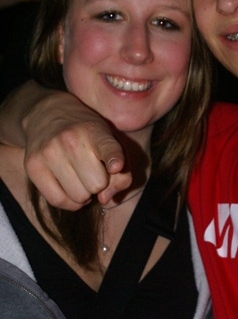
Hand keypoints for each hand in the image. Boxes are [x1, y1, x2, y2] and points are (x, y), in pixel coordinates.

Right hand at [23, 91, 131, 210]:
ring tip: (80, 178)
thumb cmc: (88, 136)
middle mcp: (71, 140)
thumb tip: (104, 199)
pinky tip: (71, 189)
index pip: (108, 148)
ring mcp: (49, 152)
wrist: (48, 116)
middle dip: (99, 183)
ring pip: (78, 196)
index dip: (114, 159)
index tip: (116, 166)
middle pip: (97, 185)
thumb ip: (123, 173)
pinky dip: (69, 202)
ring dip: (84, 193)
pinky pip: (58, 201)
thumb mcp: (112, 143)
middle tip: (92, 172)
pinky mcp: (33, 166)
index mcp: (95, 131)